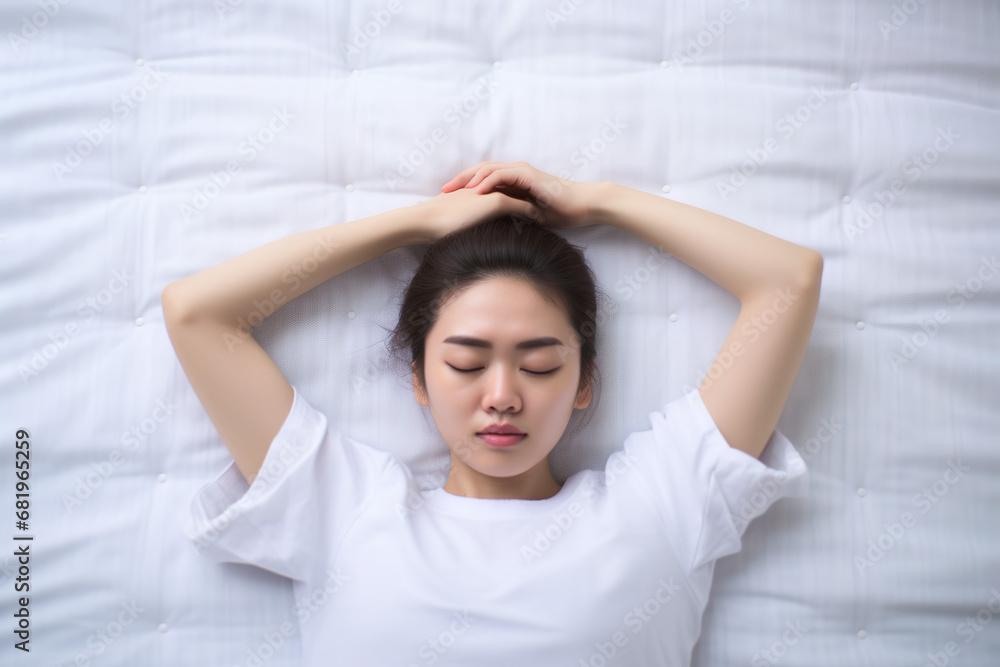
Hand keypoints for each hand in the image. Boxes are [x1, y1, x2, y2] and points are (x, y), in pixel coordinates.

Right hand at [411, 186, 541, 243]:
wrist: (425, 220)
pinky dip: (532, 213)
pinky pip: (520, 206)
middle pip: (517, 193)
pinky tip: (542, 222)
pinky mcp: (494, 201)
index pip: (506, 196)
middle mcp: (487, 189)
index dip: (520, 203)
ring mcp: (491, 193)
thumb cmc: (435, 227)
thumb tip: (471, 241)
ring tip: (549, 218)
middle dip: (532, 201)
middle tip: (549, 212)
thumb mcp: (455, 224)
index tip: (534, 214)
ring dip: (535, 206)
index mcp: (479, 194)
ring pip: (521, 198)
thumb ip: (466, 224)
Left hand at [441, 160, 598, 230]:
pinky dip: (488, 182)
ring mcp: (521, 172)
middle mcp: (515, 172)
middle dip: (459, 181)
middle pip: (479, 171)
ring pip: (487, 170)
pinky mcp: (529, 175)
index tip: (448, 201)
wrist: (583, 205)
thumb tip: (499, 229)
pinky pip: (503, 176)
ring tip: (453, 190)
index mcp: (514, 181)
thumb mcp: (530, 217)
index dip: (465, 188)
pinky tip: (476, 191)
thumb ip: (514, 217)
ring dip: (468, 179)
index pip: (482, 180)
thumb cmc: (561, 212)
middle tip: (442, 193)